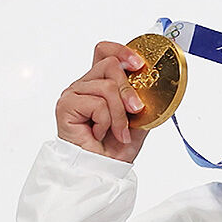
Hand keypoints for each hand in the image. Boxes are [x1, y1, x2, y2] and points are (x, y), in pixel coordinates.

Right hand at [55, 41, 149, 162]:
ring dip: (119, 114)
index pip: (105, 51)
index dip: (122, 51)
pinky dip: (106, 121)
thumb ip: (142, 98)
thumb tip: (156, 83)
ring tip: (117, 131)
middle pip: (110, 65)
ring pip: (107, 86)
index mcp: (99, 83)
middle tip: (135, 111)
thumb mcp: (139, 119)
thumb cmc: (116, 148)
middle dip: (129, 91)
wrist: (103, 171)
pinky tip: (99, 133)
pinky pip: (97, 103)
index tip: (139, 65)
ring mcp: (73, 94)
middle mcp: (84, 85)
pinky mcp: (66, 106)